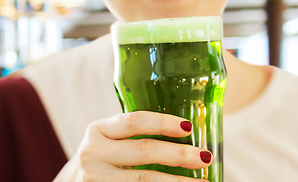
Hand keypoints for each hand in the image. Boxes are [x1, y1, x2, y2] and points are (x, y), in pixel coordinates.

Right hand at [55, 111, 210, 181]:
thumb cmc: (97, 161)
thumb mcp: (105, 142)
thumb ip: (129, 136)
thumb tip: (185, 135)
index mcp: (97, 131)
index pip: (133, 121)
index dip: (163, 123)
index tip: (189, 128)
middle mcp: (93, 154)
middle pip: (144, 151)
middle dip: (179, 155)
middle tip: (205, 158)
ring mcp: (96, 179)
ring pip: (145, 180)